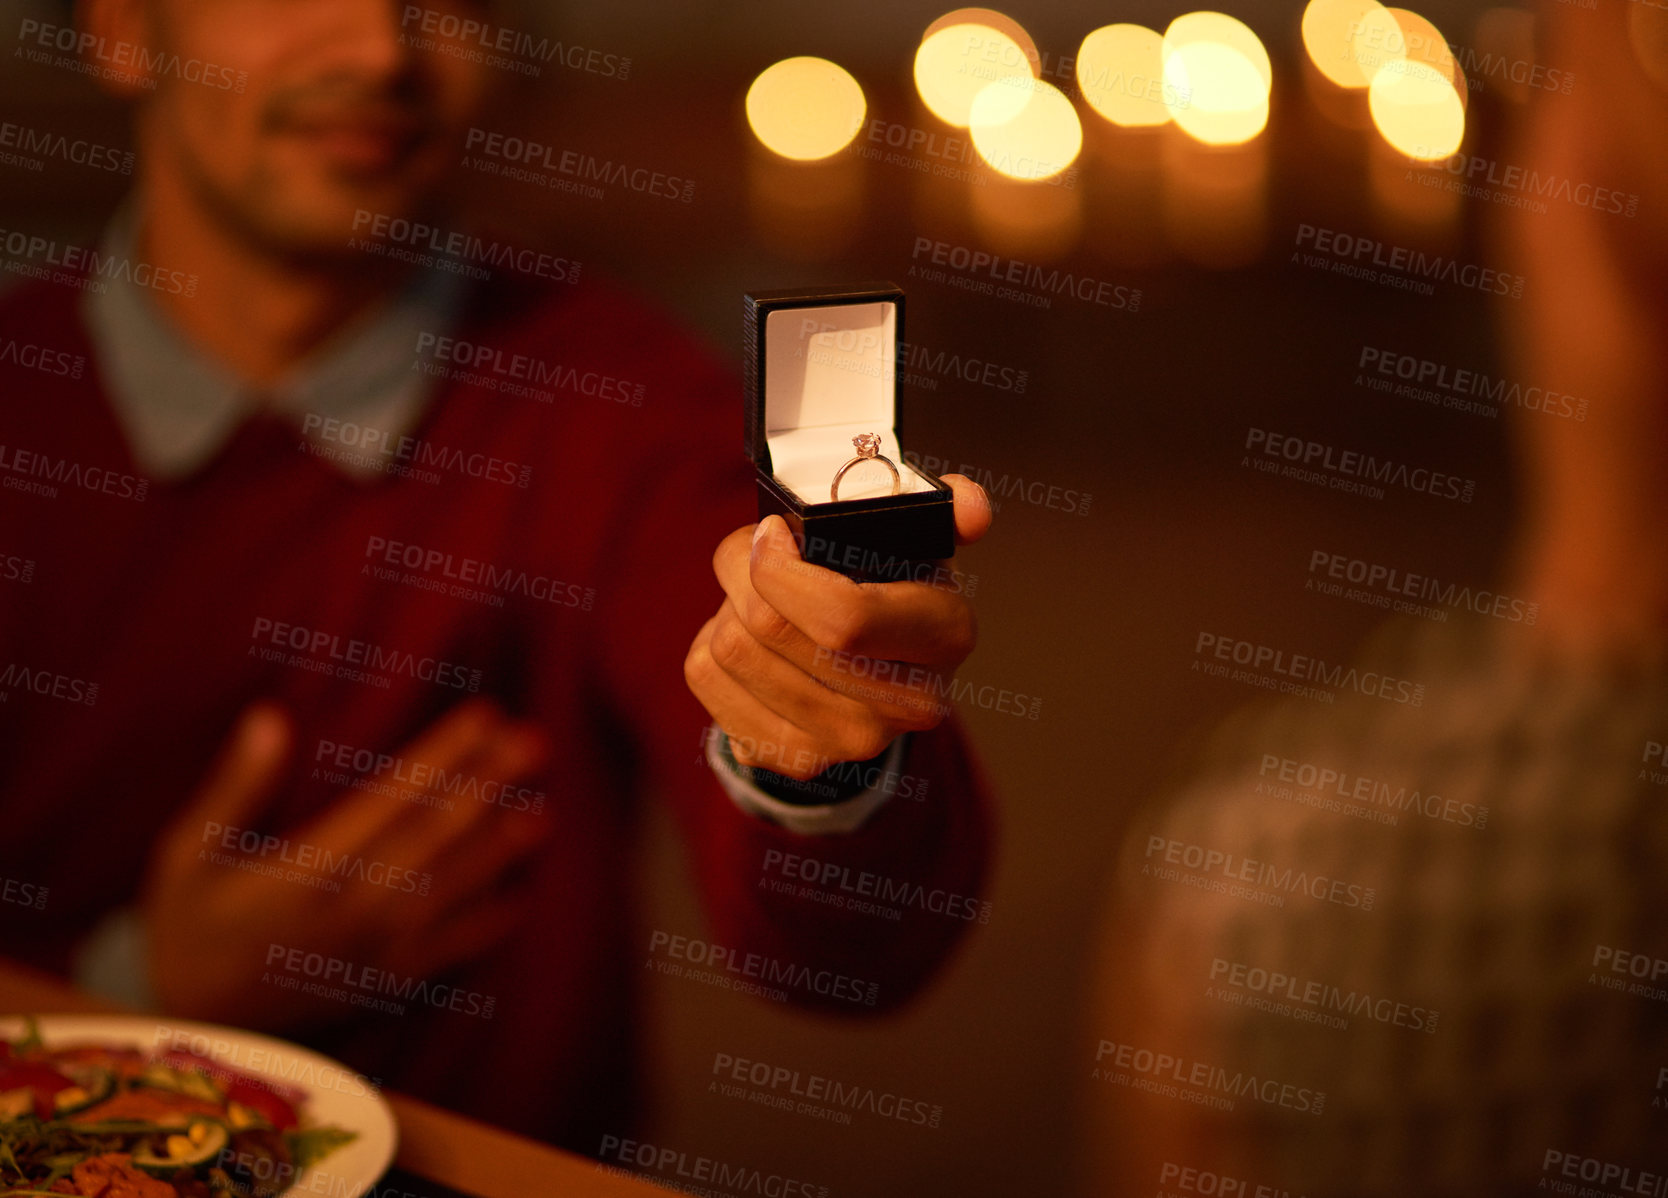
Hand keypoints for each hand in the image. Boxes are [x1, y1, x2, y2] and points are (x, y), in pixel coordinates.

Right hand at [141, 699, 549, 1027]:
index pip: (388, 800)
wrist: (186, 1022)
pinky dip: (483, 929)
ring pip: (446, 894)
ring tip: (542, 813)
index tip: (483, 714)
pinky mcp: (381, 984)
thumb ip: (234, 787)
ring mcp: (370, 952)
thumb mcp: (188, 853)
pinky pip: (443, 954)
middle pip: (431, 840)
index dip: (440, 755)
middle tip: (534, 743)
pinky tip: (521, 899)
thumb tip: (269, 717)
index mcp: (304, 871)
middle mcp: (347, 911)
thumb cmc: (187, 924)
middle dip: (486, 789)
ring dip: (496, 852)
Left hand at [684, 474, 991, 781]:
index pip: (843, 618)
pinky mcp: (794, 759)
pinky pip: (706, 679)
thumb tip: (974, 511)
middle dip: (742, 573)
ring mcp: (850, 743)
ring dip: (726, 606)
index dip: (782, 570)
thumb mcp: (919, 539)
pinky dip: (709, 644)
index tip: (772, 534)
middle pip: (770, 628)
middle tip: (753, 553)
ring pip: (730, 650)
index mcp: (945, 636)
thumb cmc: (890, 584)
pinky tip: (749, 640)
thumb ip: (947, 508)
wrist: (878, 672)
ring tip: (755, 596)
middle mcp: (907, 704)